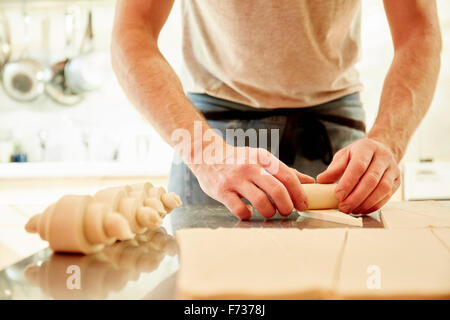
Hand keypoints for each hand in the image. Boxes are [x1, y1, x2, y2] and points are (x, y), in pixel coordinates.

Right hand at [190, 146, 314, 219]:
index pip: (288, 177)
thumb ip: (285, 171)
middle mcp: (250, 167)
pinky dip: (248, 215)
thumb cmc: (239, 159)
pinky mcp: (222, 191)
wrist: (206, 155)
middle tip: (286, 211)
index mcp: (263, 158)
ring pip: (261, 202)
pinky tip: (248, 211)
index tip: (303, 205)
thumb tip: (311, 182)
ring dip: (269, 212)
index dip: (299, 194)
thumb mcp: (262, 159)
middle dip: (286, 206)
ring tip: (269, 212)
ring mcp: (235, 179)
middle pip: (277, 191)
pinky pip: (240, 210)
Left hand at [317, 137, 399, 213]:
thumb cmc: (359, 154)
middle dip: (356, 197)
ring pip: (382, 189)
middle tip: (343, 207)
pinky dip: (374, 205)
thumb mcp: (344, 155)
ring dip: (366, 203)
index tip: (337, 195)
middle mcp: (383, 157)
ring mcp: (393, 169)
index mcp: (367, 147)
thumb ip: (334, 168)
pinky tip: (362, 209)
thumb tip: (321, 180)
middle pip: (371, 179)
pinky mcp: (397, 181)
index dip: (348, 182)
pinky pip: (387, 196)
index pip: (358, 166)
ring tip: (352, 209)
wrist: (380, 149)